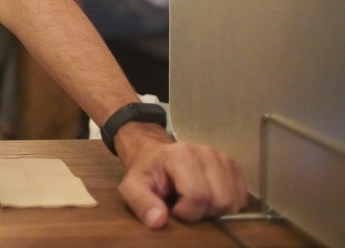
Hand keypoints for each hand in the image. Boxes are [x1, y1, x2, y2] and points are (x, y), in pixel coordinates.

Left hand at [116, 124, 247, 228]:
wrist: (156, 155)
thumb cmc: (146, 172)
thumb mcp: (133, 187)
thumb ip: (142, 202)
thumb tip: (158, 221)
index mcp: (181, 155)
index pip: (198, 195)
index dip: (187, 212)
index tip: (174, 210)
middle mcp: (207, 153)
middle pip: (220, 201)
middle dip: (203, 213)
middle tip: (186, 207)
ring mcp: (223, 158)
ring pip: (234, 202)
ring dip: (216, 210)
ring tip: (196, 203)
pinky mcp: (234, 166)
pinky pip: (242, 198)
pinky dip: (228, 205)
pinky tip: (209, 199)